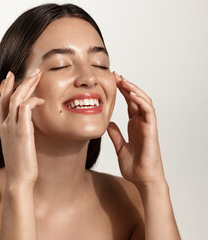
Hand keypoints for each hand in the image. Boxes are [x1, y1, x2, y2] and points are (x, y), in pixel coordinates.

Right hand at [0, 69, 43, 185]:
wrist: (19, 181)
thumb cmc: (21, 166)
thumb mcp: (18, 146)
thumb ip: (21, 133)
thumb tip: (28, 127)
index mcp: (3, 128)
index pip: (2, 102)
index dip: (6, 88)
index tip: (12, 76)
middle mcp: (5, 125)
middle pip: (8, 96)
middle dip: (19, 81)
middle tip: (31, 71)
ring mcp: (12, 128)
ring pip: (16, 99)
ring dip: (27, 85)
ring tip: (37, 76)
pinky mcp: (22, 132)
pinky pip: (25, 109)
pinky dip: (32, 101)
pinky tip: (41, 100)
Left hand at [107, 72, 166, 188]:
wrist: (143, 180)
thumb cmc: (134, 166)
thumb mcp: (119, 147)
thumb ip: (115, 135)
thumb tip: (108, 124)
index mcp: (135, 126)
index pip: (129, 104)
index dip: (122, 92)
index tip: (111, 82)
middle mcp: (142, 123)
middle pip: (136, 99)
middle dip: (126, 86)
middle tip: (116, 75)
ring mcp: (147, 126)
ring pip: (144, 101)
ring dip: (134, 89)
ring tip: (123, 80)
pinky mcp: (151, 130)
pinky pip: (149, 111)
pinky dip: (141, 101)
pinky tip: (132, 94)